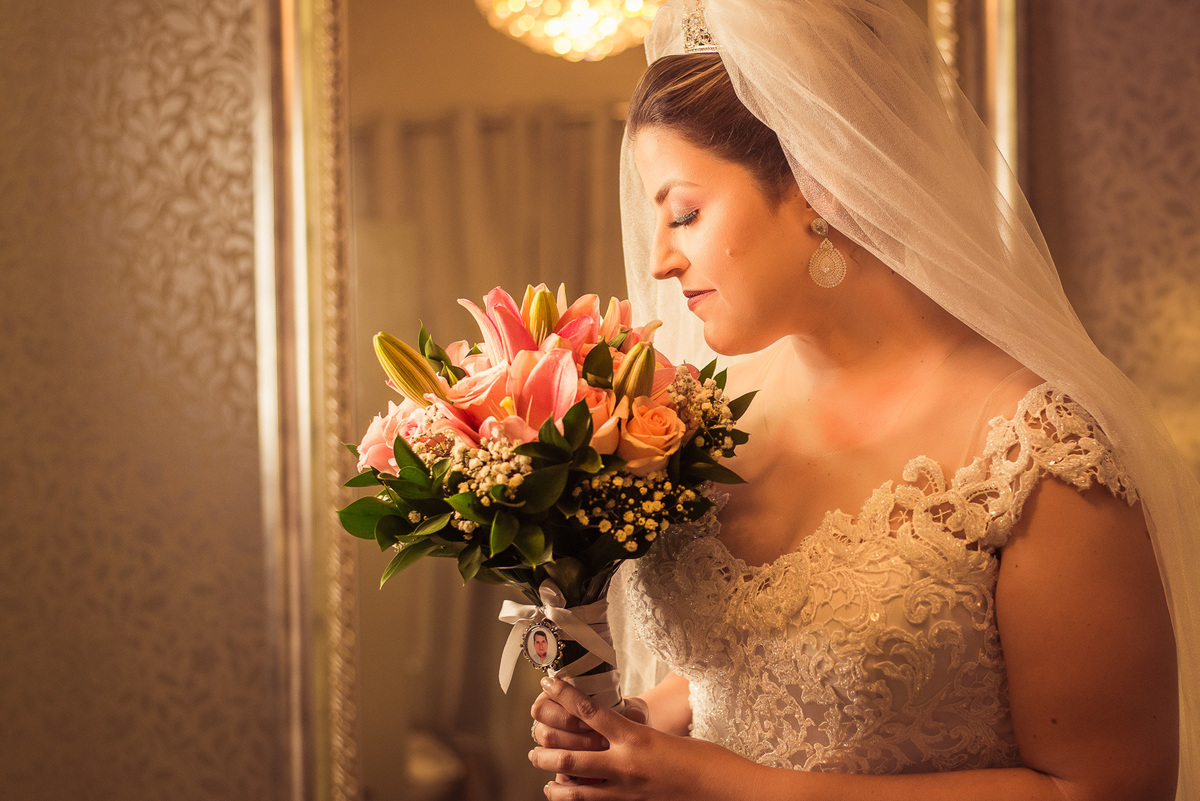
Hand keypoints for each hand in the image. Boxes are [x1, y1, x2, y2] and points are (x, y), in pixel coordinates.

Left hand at [529, 677, 756, 800]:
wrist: (723, 788)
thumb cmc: (702, 757)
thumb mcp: (663, 736)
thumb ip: (634, 734)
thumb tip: (613, 728)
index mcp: (635, 737)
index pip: (590, 711)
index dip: (564, 696)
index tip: (546, 683)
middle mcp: (626, 765)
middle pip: (571, 756)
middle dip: (546, 752)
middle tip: (532, 747)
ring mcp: (627, 791)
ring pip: (577, 790)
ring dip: (555, 785)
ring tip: (545, 781)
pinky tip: (571, 798)